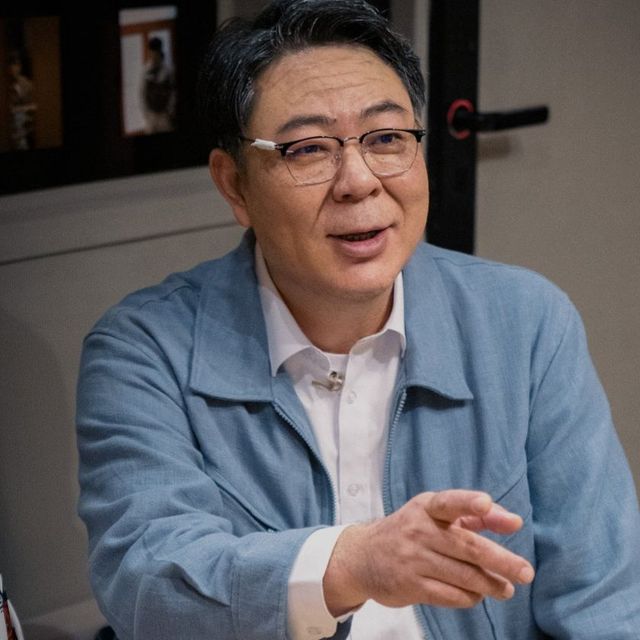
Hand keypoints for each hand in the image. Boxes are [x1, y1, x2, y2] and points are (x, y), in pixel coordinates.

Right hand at [323, 490, 533, 614]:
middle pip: (466, 546)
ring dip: (490, 585)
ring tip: (506, 589)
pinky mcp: (410, 586)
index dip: (468, 503)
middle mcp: (419, 530)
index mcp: (427, 507)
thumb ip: (475, 516)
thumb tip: (514, 521)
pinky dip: (469, 597)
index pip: (449, 502)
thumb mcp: (435, 515)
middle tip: (525, 572)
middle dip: (500, 560)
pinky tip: (477, 594)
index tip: (486, 504)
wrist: (363, 556)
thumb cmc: (410, 531)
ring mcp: (413, 559)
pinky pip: (450, 595)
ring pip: (463, 575)